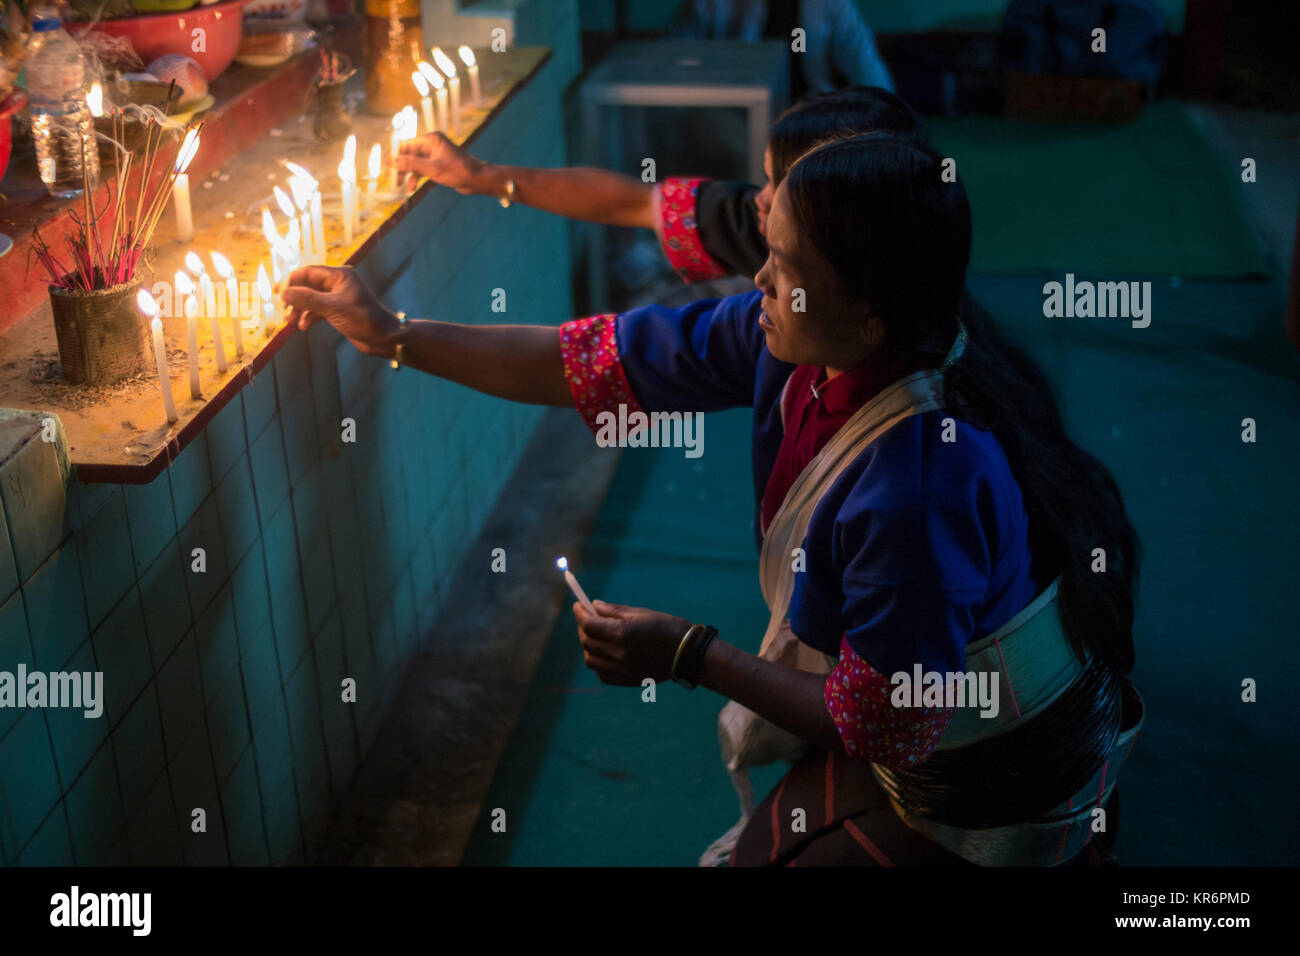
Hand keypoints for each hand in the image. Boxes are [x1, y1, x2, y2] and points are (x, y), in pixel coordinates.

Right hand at [281, 265, 400, 356]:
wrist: (384, 338)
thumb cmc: (363, 319)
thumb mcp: (332, 308)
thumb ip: (307, 299)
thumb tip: (284, 293)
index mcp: (339, 275)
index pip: (308, 272)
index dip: (291, 281)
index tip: (277, 294)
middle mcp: (338, 283)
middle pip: (308, 286)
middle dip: (295, 298)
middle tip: (284, 311)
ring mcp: (338, 297)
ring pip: (312, 299)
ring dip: (301, 310)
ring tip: (292, 323)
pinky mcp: (339, 311)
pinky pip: (319, 310)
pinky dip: (310, 316)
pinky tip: (304, 326)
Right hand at [395, 132, 485, 193]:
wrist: (476, 180)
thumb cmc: (458, 171)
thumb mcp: (432, 168)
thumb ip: (411, 164)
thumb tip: (393, 161)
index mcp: (430, 139)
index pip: (406, 144)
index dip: (393, 154)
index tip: (384, 165)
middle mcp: (431, 145)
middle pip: (408, 153)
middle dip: (399, 166)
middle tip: (391, 178)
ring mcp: (434, 155)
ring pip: (414, 163)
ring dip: (406, 173)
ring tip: (400, 185)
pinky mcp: (437, 165)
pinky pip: (421, 169)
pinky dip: (415, 177)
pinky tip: (411, 187)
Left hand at [573, 600, 692, 685]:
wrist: (689, 654)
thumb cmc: (668, 627)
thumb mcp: (641, 613)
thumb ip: (614, 611)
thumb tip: (594, 606)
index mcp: (622, 633)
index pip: (589, 624)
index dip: (580, 614)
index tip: (578, 605)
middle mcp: (619, 653)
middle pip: (587, 642)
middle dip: (583, 628)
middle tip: (586, 619)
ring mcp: (623, 669)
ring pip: (591, 661)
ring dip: (588, 647)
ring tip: (595, 637)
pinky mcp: (628, 680)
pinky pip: (602, 674)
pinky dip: (597, 663)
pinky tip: (604, 654)